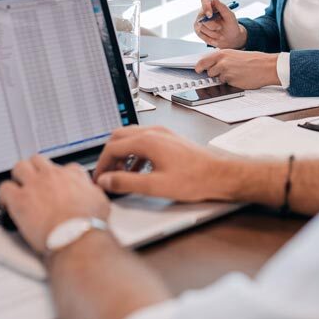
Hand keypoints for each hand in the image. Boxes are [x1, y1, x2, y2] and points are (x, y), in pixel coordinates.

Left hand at [0, 155, 109, 253]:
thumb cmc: (88, 223)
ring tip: (18, 187)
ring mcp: (34, 185)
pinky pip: (4, 188)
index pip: (65, 167)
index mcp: (72, 175)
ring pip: (20, 167)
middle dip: (35, 169)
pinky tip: (6, 202)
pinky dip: (4, 194)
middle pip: (38, 160)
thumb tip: (93, 193)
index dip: (60, 176)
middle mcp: (52, 175)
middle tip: (34, 180)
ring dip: (18, 176)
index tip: (58, 184)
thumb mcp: (100, 200)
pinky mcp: (19, 200)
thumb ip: (92, 191)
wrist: (76, 235)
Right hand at [92, 126, 241, 201]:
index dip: (101, 164)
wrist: (219, 175)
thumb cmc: (194, 179)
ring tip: (120, 175)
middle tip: (106, 175)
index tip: (98, 178)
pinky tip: (138, 171)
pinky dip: (135, 155)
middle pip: (119, 137)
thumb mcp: (155, 186)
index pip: (112, 147)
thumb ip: (126, 182)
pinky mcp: (170, 140)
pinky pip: (144, 142)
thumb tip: (106, 180)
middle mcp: (154, 133)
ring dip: (122, 155)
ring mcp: (163, 134)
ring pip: (132, 138)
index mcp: (148, 141)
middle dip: (109, 156)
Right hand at [194, 0, 246, 48]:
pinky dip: (210, 38)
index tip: (210, 15)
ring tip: (220, 34)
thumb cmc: (231, 25)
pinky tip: (215, 38)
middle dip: (212, 25)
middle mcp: (204, 12)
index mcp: (212, 5)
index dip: (205, 6)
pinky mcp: (198, 30)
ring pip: (201, 27)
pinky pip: (201, 34)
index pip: (204, 0)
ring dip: (212, 33)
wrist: (230, 39)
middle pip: (202, 17)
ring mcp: (199, 21)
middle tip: (220, 28)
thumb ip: (222, 7)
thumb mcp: (230, 17)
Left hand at [195, 49, 279, 89]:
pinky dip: (231, 83)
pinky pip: (226, 85)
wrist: (266, 66)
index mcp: (222, 53)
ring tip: (236, 74)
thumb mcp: (235, 54)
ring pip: (218, 79)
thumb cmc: (254, 60)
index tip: (198, 70)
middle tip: (224, 72)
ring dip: (224, 79)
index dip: (199, 67)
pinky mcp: (232, 82)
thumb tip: (213, 65)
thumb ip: (223, 59)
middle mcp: (222, 62)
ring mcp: (226, 73)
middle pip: (209, 72)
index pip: (203, 61)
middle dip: (214, 74)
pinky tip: (240, 78)